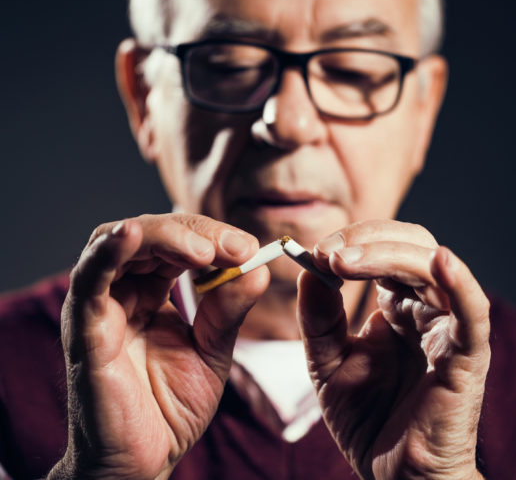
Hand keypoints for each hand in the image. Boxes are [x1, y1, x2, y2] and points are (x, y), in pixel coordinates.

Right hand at [49, 214, 268, 479]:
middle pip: (152, 235)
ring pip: (119, 245)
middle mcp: (122, 291)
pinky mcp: (84, 331)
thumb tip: (256, 269)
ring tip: (202, 250)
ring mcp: (100, 307)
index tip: (248, 248)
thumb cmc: (171, 406)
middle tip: (234, 248)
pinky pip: (88, 281)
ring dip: (163, 237)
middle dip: (195, 234)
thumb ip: (229, 309)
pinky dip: (107, 252)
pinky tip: (130, 233)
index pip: (178, 244)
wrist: (144, 461)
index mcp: (152, 292)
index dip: (213, 238)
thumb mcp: (213, 349)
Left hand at [298, 220, 488, 479]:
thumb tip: (310, 269)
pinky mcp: (468, 356)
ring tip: (345, 260)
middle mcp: (425, 310)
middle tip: (326, 251)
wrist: (395, 475)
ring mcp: (448, 329)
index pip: (383, 252)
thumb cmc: (368, 420)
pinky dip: (460, 284)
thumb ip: (319, 318)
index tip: (312, 251)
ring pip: (431, 269)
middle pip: (409, 248)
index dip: (351, 242)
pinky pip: (472, 312)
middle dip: (366, 240)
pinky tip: (440, 262)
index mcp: (396, 307)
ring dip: (388, 256)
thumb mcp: (328, 361)